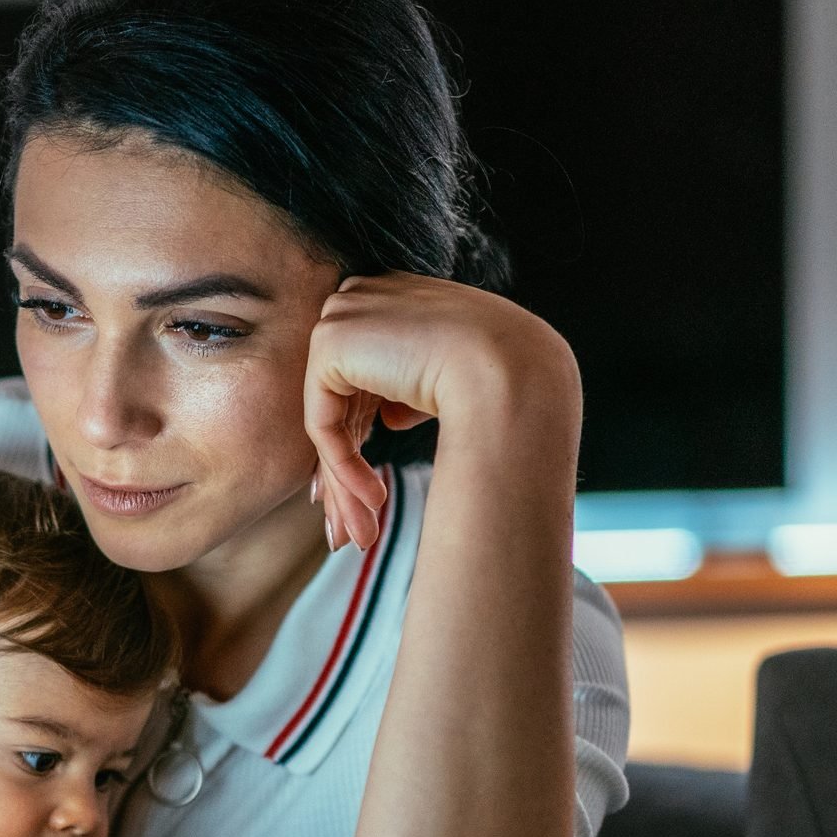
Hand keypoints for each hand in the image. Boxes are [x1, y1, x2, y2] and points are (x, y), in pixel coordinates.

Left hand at [304, 271, 578, 550]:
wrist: (513, 370)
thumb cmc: (503, 380)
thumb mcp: (448, 385)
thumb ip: (411, 394)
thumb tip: (390, 416)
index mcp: (391, 301)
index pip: (359, 380)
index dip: (357, 441)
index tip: (362, 494)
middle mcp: (361, 301)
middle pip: (339, 404)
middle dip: (344, 475)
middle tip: (349, 530)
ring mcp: (342, 318)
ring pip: (330, 420)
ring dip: (345, 485)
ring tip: (361, 535)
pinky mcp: (329, 345)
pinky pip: (323, 422)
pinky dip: (344, 468)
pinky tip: (373, 503)